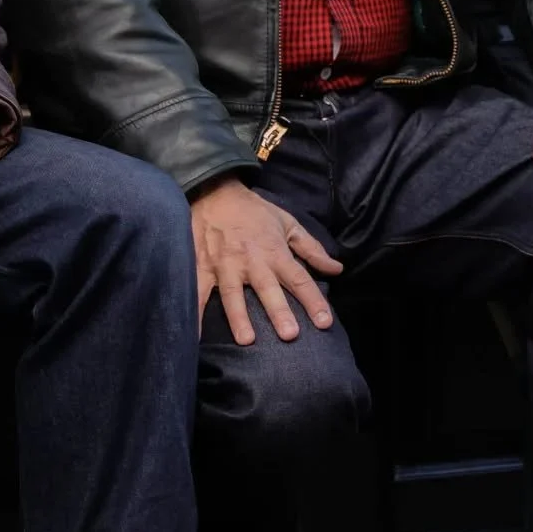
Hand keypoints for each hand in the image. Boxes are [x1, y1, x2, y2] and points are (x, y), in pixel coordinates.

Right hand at [191, 177, 341, 344]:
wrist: (215, 191)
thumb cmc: (254, 211)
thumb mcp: (288, 224)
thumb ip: (311, 249)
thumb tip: (337, 268)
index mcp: (275, 252)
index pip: (299, 280)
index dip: (313, 301)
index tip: (325, 322)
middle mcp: (252, 262)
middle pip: (268, 290)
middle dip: (279, 312)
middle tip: (290, 335)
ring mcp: (225, 266)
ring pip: (233, 295)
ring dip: (240, 317)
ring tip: (247, 340)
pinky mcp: (202, 267)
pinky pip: (198, 293)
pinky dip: (195, 313)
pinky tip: (196, 335)